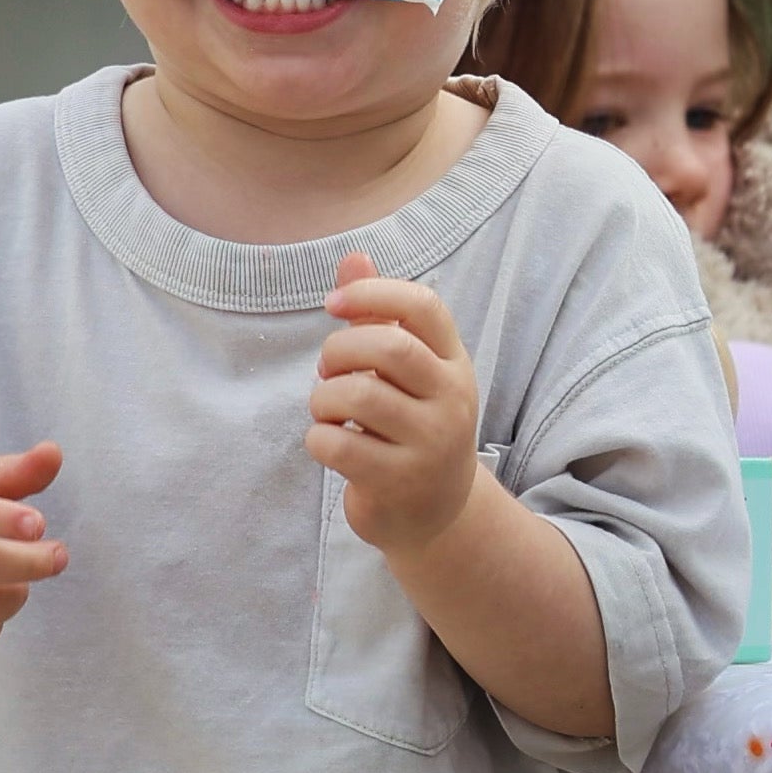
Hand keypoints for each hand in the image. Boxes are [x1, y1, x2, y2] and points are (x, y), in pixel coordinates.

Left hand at [307, 252, 479, 555]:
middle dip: (338, 351)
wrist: (436, 514)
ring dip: (322, 398)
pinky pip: (340, 446)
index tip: (333, 303)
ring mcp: (431, 443)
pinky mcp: (402, 482)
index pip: (424, 306)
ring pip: (359, 396)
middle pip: (389, 348)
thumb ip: (377, 316)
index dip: (372, 294)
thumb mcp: (405, 372)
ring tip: (326, 411)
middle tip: (327, 371)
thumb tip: (353, 257)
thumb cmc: (411, 428)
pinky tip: (329, 443)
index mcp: (453, 363)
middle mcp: (452, 399)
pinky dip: (318, 438)